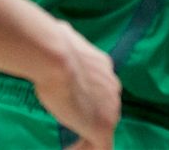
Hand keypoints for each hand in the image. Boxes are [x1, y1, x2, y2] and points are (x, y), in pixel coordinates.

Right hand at [30, 23, 118, 149]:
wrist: (57, 58)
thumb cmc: (55, 47)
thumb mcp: (65, 38)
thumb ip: (67, 42)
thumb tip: (60, 30)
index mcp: (105, 69)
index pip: (102, 90)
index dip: (87, 102)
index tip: (72, 109)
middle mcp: (113, 88)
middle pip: (107, 110)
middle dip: (89, 121)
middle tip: (72, 132)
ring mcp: (110, 108)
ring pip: (104, 130)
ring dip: (87, 139)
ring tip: (72, 148)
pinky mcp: (103, 127)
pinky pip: (101, 147)